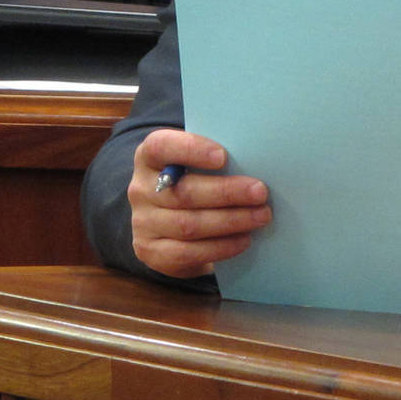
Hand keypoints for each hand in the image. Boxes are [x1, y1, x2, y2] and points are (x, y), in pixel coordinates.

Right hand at [128, 128, 270, 278]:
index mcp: (149, 156)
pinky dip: (220, 247)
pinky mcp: (151, 252)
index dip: (191, 150)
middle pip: (183, 192)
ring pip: (188, 225)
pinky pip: (187, 252)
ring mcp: (143, 222)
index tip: (223, 156)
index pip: (161, 147)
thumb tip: (254, 161)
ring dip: (230, 221)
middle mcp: (140, 188)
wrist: (166, 223)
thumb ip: (213, 159)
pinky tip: (243, 240)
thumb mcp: (194, 164)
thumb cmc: (191, 181)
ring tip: (260, 216)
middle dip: (227, 192)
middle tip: (260, 192)